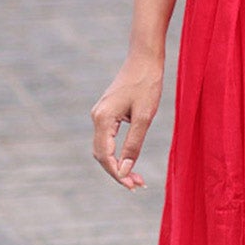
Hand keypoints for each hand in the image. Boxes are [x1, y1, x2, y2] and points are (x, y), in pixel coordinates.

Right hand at [91, 56, 163, 188]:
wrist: (144, 58)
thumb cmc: (147, 84)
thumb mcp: (144, 117)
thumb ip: (134, 145)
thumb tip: (125, 170)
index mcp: (102, 119)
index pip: (105, 156)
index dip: (117, 174)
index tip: (133, 186)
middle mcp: (96, 117)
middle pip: (101, 155)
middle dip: (118, 172)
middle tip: (138, 185)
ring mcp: (100, 114)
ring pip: (103, 148)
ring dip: (117, 164)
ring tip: (136, 177)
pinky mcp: (107, 111)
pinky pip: (108, 138)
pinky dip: (118, 152)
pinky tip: (131, 159)